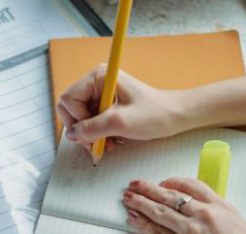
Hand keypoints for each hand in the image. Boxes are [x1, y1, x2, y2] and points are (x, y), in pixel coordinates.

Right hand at [56, 64, 188, 151]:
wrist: (176, 116)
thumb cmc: (154, 114)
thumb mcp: (120, 123)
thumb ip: (91, 128)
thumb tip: (71, 135)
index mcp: (98, 76)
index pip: (69, 99)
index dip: (77, 120)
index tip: (93, 133)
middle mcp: (97, 82)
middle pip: (73, 110)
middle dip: (84, 130)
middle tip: (97, 144)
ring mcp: (102, 94)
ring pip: (82, 119)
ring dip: (93, 135)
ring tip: (110, 144)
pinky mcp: (108, 105)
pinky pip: (93, 122)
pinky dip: (100, 135)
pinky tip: (113, 140)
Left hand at [122, 177, 245, 233]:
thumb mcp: (242, 229)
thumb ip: (224, 217)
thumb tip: (210, 214)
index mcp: (223, 207)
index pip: (193, 186)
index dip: (173, 182)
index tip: (163, 183)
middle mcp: (206, 215)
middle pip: (171, 195)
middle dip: (150, 188)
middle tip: (136, 185)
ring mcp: (193, 232)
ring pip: (160, 211)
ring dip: (141, 203)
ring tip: (128, 199)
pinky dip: (143, 225)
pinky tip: (134, 219)